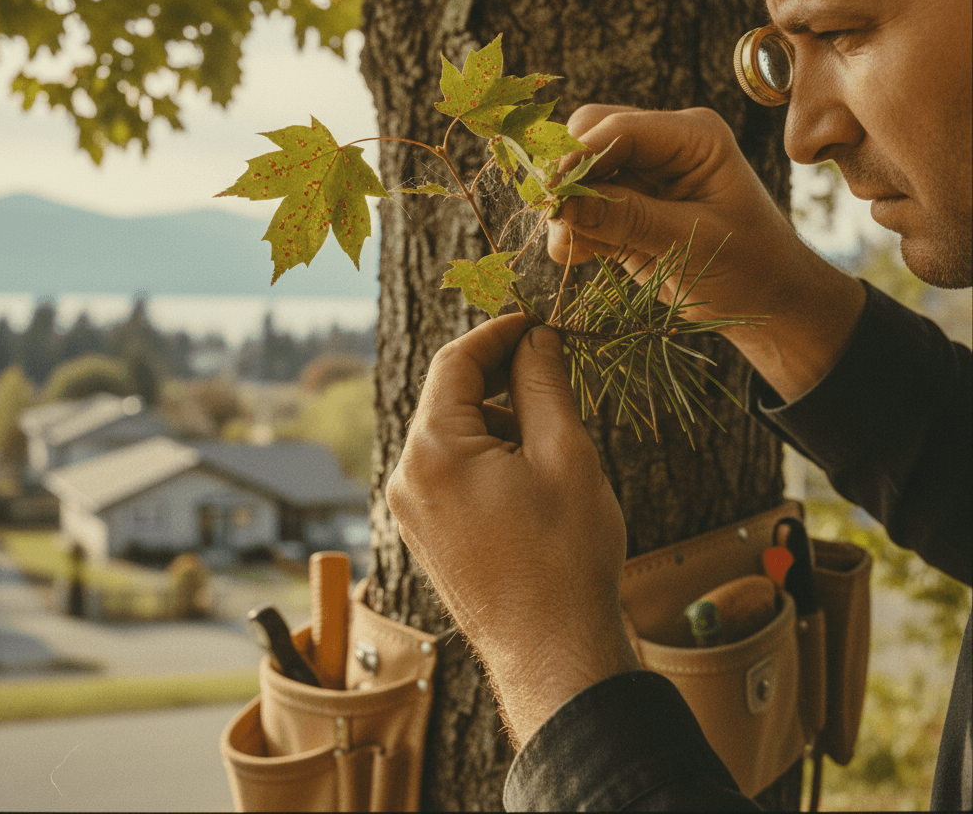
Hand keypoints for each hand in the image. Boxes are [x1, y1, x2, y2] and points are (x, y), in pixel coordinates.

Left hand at [386, 314, 638, 748]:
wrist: (552, 652)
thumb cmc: (565, 555)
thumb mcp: (564, 453)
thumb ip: (543, 383)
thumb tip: (537, 338)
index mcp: (433, 450)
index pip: (455, 362)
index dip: (497, 333)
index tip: (536, 321)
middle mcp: (407, 476)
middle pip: (448, 396)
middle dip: (497, 373)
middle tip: (549, 361)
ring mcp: (411, 508)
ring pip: (449, 432)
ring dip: (494, 414)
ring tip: (547, 428)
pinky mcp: (424, 530)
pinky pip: (447, 467)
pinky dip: (483, 449)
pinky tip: (526, 463)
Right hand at [548, 104, 866, 401]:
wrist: (763, 302)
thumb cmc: (748, 266)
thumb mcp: (690, 242)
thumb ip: (628, 219)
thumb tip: (563, 206)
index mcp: (693, 136)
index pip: (618, 128)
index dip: (577, 157)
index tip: (551, 196)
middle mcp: (662, 145)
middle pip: (587, 136)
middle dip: (567, 178)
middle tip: (558, 222)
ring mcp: (640, 174)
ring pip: (575, 172)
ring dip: (566, 210)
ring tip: (576, 251)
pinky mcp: (623, 206)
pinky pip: (578, 207)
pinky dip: (571, 230)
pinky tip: (585, 257)